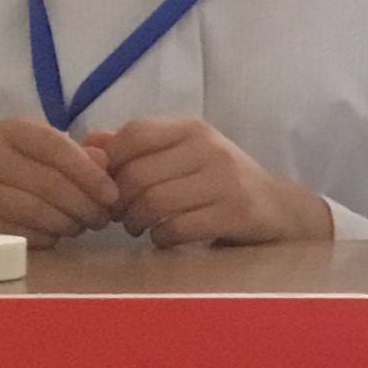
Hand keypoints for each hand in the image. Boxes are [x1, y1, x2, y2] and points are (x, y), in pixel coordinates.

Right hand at [0, 117, 123, 243]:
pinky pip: (22, 233)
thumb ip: (78, 154)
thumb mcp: (41, 155)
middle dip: (85, 205)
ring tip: (80, 227)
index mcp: (11, 129)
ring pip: (38, 211)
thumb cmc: (11, 176)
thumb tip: (106, 160)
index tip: (112, 194)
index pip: (57, 146)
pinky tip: (54, 236)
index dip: (89, 173)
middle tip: (101, 219)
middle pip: (51, 184)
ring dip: (69, 224)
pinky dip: (47, 238)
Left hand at [84, 117, 334, 248]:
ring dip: (137, 223)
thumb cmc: (219, 184)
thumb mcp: (181, 157)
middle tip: (122, 216)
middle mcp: (209, 148)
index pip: (133, 134)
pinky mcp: (236, 211)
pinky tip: (166, 238)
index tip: (108, 186)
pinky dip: (161, 239)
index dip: (110, 164)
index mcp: (192, 128)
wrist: (279, 210)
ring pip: (154, 203)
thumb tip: (87, 144)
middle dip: (120, 202)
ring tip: (141, 228)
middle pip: (137, 174)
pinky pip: (177, 228)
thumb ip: (136, 149)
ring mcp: (225, 179)